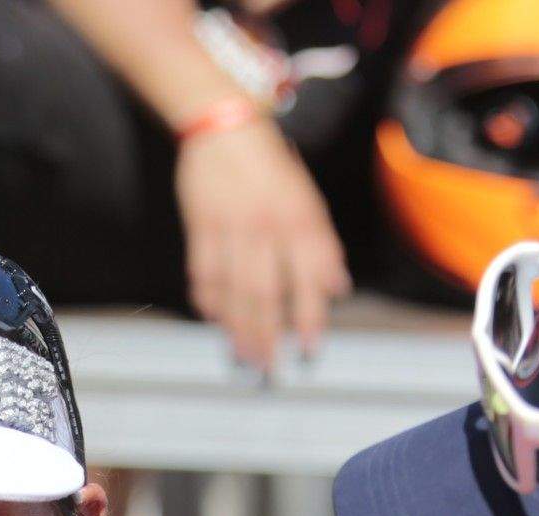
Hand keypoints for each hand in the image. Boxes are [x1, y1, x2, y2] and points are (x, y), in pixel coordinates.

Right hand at [173, 117, 350, 370]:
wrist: (224, 124)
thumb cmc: (270, 165)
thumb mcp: (307, 200)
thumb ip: (322, 245)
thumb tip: (337, 288)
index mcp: (298, 219)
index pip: (307, 278)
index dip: (309, 317)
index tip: (309, 348)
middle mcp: (266, 226)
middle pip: (266, 291)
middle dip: (267, 334)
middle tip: (268, 366)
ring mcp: (231, 225)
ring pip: (234, 287)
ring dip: (237, 326)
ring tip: (241, 355)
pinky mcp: (201, 223)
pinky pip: (204, 269)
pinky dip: (207, 296)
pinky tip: (212, 317)